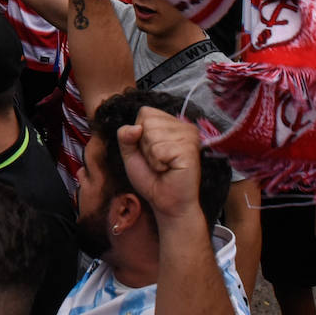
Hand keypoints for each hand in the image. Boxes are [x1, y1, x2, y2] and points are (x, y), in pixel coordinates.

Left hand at [115, 107, 202, 222]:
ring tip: (164, 165)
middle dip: (145, 146)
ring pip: (152, 135)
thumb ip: (125, 135)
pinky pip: (159, 150)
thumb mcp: (130, 153)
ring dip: (152, 156)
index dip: (139, 134)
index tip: (151, 151)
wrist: (165, 202)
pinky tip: (169, 169)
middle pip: (148, 122)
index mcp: (172, 123)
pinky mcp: (190, 150)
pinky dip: (158, 163)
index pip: (145, 112)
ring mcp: (189, 137)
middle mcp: (184, 126)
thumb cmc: (151, 178)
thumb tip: (135, 127)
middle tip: (158, 161)